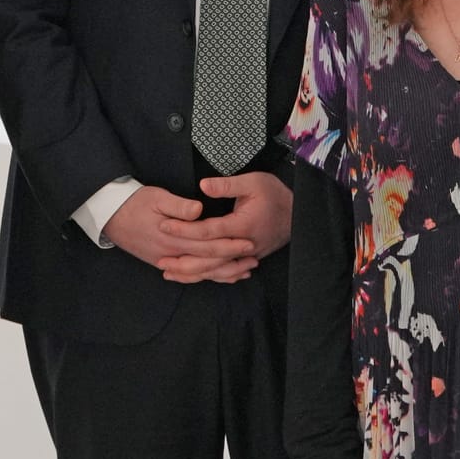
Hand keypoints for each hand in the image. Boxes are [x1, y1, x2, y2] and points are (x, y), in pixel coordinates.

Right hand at [103, 185, 257, 283]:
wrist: (110, 216)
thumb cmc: (135, 202)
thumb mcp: (156, 197)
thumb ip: (178, 205)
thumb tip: (198, 210)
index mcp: (173, 236)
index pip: (207, 243)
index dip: (229, 244)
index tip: (248, 242)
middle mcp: (171, 253)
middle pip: (207, 262)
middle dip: (232, 261)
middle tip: (254, 258)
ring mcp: (166, 261)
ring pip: (200, 273)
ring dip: (223, 273)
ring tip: (244, 271)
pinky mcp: (163, 263)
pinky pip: (189, 274)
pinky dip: (207, 276)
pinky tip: (220, 276)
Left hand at [154, 171, 292, 282]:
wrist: (299, 214)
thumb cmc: (274, 194)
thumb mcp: (253, 182)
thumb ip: (227, 185)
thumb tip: (202, 186)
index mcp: (241, 225)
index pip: (207, 231)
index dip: (184, 229)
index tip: (164, 225)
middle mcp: (243, 246)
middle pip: (209, 259)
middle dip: (183, 261)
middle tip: (160, 261)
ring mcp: (247, 256)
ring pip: (216, 270)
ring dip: (192, 273)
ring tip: (169, 273)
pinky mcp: (248, 260)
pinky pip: (225, 273)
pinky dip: (208, 276)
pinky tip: (193, 277)